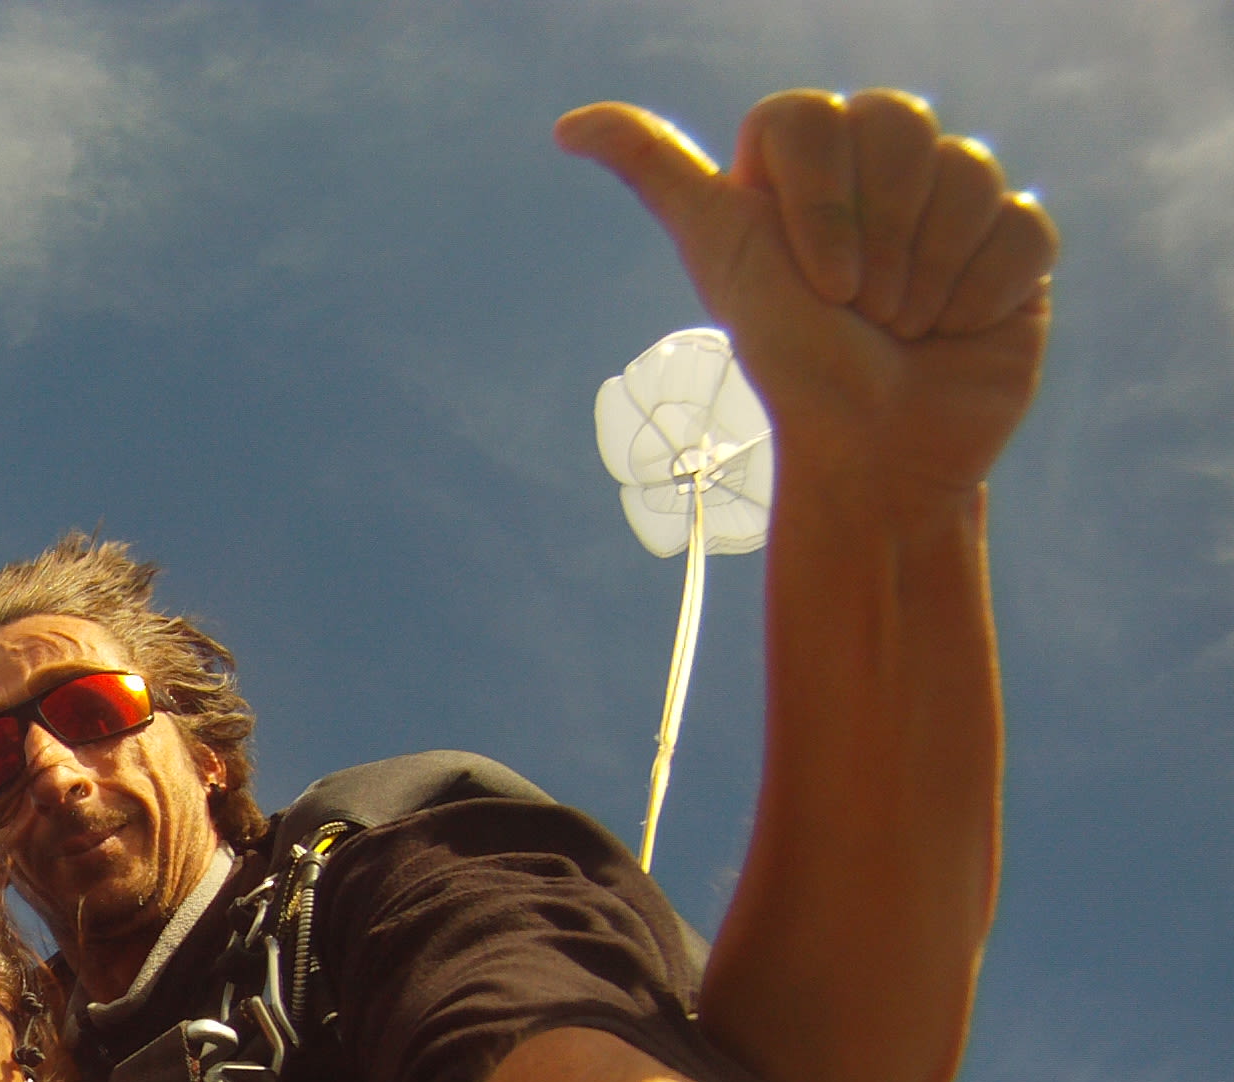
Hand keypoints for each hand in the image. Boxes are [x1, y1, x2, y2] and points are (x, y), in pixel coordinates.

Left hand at [559, 90, 1058, 503]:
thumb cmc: (792, 366)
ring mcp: (951, 206)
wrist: (875, 455)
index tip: (814, 282)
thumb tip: (568, 125)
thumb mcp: (718, 253)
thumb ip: (655, 173)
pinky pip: (1022, 224)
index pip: (812, 117)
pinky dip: (982, 290)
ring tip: (903, 326)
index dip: (817, 201)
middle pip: (899, 122)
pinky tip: (955, 330)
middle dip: (876, 235)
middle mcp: (878, 174)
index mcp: (801, 168)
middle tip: (858, 308)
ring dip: (928, 270)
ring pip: (968, 169)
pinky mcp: (1014, 245)